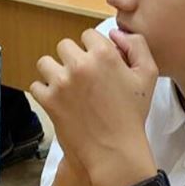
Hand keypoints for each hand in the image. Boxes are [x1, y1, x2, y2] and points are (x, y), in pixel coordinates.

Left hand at [30, 29, 159, 185]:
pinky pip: (36, 86)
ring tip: (67, 87)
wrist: (115, 152)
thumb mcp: (148, 75)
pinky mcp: (48, 101)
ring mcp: (61, 83)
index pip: (88, 35)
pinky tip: (59, 101)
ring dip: (54, 72)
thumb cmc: (132, 115)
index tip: (96, 64)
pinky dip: (45, 93)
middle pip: (64, 46)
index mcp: (104, 54)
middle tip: (82, 77)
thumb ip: (137, 46)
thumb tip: (115, 33)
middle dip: (72, 58)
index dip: (93, 49)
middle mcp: (80, 65)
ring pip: (46, 63)